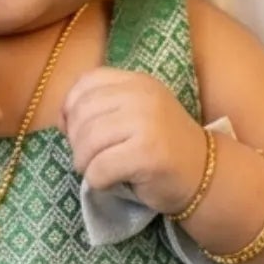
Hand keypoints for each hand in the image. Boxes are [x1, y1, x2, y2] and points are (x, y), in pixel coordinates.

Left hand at [60, 69, 210, 216]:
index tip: (78, 131)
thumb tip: (60, 119)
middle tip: (90, 158)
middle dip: (76, 142)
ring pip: (87, 142)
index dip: (71, 108)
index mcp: (136, 81)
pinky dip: (98, 181)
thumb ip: (101, 107)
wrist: (203, 173)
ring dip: (84, 164)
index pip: (86, 84)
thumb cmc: (160, 147)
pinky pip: (99, 169)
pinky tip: (114, 181)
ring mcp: (146, 123)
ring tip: (99, 170)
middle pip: (81, 114)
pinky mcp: (147, 154)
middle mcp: (142, 96)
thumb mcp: (134, 114)